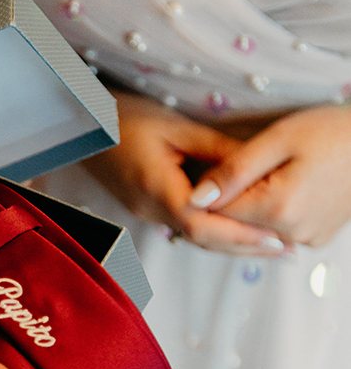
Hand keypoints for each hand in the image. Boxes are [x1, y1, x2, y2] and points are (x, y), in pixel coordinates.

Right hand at [84, 92, 286, 255]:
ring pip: (195, 239)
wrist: (82, 123)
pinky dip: (216, 233)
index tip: (276, 239)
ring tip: (271, 245)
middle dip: (245, 247)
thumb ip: (216, 152)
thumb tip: (258, 170)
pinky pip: (186, 228)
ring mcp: (146, 212)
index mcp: (157, 188)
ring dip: (233, 244)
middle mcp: (150, 209)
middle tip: (286, 251)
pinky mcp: (146, 208)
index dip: (241, 237)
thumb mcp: (176, 126)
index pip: (204, 226)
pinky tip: (238, 230)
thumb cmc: (125, 117)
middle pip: (203, 241)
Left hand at [189, 106, 350, 246]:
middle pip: (237, 224)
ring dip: (250, 208)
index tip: (209, 167)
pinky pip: (280, 230)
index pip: (218, 213)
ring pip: (257, 229)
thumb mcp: (278, 139)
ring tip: (268, 173)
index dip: (207, 190)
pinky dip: (273, 214)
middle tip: (241, 166)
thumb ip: (233, 171)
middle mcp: (292, 233)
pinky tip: (285, 187)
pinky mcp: (318, 238)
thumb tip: (195, 199)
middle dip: (228, 199)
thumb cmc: (331, 130)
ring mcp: (308, 239)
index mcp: (278, 208)